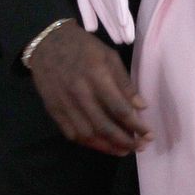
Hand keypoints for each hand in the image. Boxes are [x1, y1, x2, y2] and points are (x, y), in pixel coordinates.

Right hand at [26, 20, 152, 155]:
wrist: (46, 43)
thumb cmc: (82, 46)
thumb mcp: (108, 55)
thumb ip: (124, 82)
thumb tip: (141, 107)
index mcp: (96, 76)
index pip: (119, 108)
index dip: (136, 125)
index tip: (148, 134)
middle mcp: (80, 93)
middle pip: (104, 126)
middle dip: (125, 141)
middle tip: (140, 147)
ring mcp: (64, 103)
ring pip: (87, 134)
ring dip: (107, 147)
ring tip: (123, 150)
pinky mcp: (53, 110)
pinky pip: (71, 133)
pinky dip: (88, 143)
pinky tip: (101, 144)